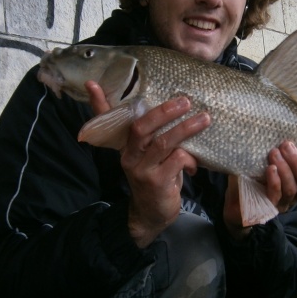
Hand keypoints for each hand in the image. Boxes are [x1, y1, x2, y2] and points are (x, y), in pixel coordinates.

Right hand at [86, 82, 210, 247]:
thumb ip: (155, 136)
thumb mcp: (150, 156)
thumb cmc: (155, 177)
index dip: (98, 102)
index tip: (92, 83)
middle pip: (141, 127)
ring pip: (164, 141)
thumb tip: (175, 109)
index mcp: (125, 146)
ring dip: (186, 129)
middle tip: (185, 101)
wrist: (152, 214)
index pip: (108, 121)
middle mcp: (129, 156)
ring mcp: (142, 170)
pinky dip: (189, 157)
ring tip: (204, 119)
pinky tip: (194, 163)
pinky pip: (177, 159)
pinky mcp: (157, 182)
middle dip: (164, 111)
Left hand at [223, 141, 296, 239]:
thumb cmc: (253, 176)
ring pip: (292, 189)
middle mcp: (294, 196)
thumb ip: (280, 150)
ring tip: (274, 152)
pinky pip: (275, 196)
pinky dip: (275, 181)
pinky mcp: (266, 207)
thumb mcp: (270, 160)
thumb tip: (281, 125)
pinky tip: (270, 169)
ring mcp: (281, 203)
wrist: (234, 201)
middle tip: (287, 145)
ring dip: (285, 168)